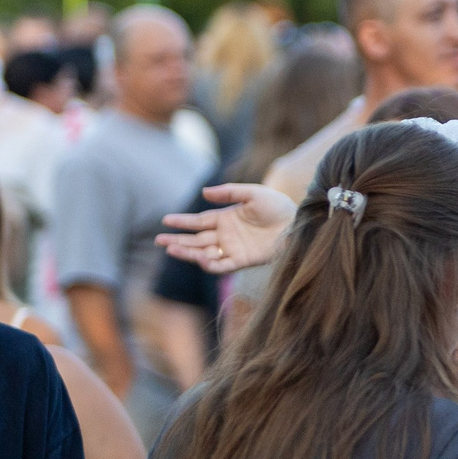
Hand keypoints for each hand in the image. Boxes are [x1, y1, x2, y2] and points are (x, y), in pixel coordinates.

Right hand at [157, 183, 294, 274]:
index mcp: (226, 219)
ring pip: (204, 253)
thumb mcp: (253, 194)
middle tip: (159, 240)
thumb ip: (229, 193)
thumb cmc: (278, 206)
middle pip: (196, 239)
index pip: (198, 222)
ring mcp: (233, 249)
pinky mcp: (243, 260)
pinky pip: (222, 266)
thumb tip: (204, 193)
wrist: (298, 223)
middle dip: (178, 240)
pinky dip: (209, 264)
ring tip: (171, 248)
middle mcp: (226, 235)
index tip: (165, 220)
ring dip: (188, 252)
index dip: (182, 222)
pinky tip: (198, 258)